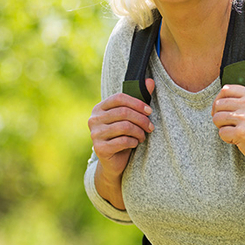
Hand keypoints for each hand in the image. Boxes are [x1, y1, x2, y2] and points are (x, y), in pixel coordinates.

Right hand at [87, 79, 155, 206]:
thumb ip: (139, 99)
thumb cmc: (123, 136)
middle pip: (124, 112)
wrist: (114, 162)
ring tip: (143, 136)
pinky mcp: (99, 148)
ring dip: (139, 132)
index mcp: (99, 108)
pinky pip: (122, 141)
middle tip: (150, 127)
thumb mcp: (131, 118)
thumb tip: (150, 81)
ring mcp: (95, 134)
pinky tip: (135, 143)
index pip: (119, 98)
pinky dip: (133, 142)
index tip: (149, 111)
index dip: (137, 103)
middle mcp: (94, 119)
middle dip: (142, 119)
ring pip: (124, 126)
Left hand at [211, 85, 244, 174]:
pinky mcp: (242, 133)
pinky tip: (238, 140)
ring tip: (234, 132)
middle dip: (218, 116)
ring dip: (222, 127)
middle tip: (227, 124)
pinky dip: (227, 139)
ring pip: (217, 118)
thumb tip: (218, 101)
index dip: (219, 100)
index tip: (222, 110)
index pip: (226, 89)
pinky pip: (221, 133)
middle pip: (218, 104)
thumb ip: (243, 101)